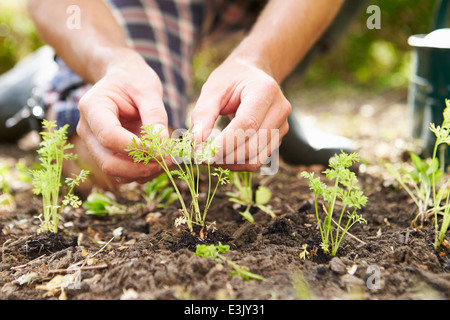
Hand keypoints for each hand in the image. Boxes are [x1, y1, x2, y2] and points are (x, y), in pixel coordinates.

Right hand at [76, 50, 169, 183]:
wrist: (124, 79)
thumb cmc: (134, 80)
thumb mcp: (148, 90)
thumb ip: (155, 116)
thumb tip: (162, 145)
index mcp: (92, 107)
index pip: (109, 136)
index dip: (137, 148)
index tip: (163, 150)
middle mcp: (88, 129)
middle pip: (108, 162)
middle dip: (140, 167)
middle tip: (168, 160)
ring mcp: (95, 144)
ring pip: (115, 171)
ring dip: (143, 173)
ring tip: (166, 160)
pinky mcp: (107, 154)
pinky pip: (122, 173)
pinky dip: (141, 173)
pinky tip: (159, 161)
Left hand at [191, 57, 290, 171]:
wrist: (253, 74)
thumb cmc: (231, 79)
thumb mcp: (213, 89)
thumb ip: (203, 114)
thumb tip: (195, 142)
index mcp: (265, 90)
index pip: (247, 124)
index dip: (224, 143)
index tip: (202, 153)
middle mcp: (279, 109)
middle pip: (253, 146)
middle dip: (224, 156)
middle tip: (201, 157)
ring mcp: (282, 126)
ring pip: (256, 158)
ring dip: (230, 164)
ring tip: (210, 158)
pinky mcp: (277, 138)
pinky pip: (257, 159)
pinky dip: (238, 163)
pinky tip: (222, 156)